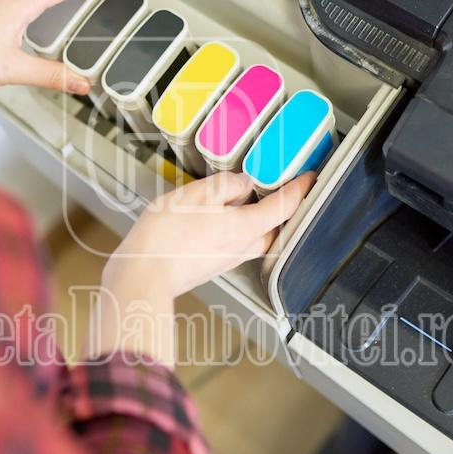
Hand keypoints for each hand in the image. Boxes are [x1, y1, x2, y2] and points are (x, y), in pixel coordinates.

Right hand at [88, 171, 315, 365]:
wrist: (143, 276)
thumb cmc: (163, 238)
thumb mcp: (192, 196)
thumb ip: (223, 186)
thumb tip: (243, 183)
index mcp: (244, 227)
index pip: (284, 207)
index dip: (300, 189)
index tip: (309, 177)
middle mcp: (243, 247)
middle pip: (276, 228)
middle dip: (284, 209)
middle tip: (283, 188)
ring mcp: (229, 259)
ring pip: (257, 237)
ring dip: (261, 220)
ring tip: (251, 199)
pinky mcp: (215, 265)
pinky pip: (239, 244)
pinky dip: (240, 228)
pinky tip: (223, 217)